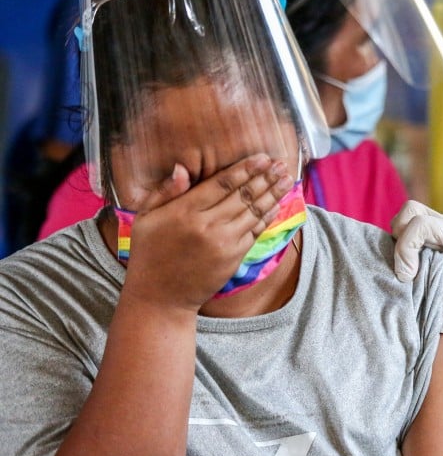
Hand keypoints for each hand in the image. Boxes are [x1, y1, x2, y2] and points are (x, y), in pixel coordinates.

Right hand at [119, 154, 292, 313]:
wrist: (160, 297)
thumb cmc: (149, 254)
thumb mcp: (144, 218)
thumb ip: (164, 191)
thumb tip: (182, 168)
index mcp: (184, 211)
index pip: (222, 183)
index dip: (245, 169)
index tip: (262, 158)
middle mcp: (207, 225)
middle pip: (243, 195)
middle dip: (265, 177)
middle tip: (280, 164)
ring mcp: (223, 242)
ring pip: (254, 211)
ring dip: (272, 193)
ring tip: (285, 179)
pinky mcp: (233, 257)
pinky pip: (255, 231)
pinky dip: (267, 215)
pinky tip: (276, 203)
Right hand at [392, 200, 442, 331]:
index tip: (441, 326)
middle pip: (421, 227)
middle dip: (406, 252)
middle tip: (408, 279)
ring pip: (411, 214)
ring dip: (401, 237)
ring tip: (404, 264)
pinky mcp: (438, 221)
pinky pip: (410, 217)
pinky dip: (401, 232)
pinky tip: (405, 254)